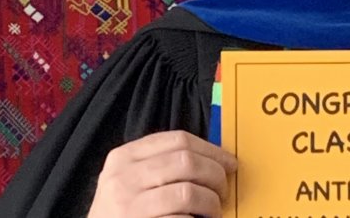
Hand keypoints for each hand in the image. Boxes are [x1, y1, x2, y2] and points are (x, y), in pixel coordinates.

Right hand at [88, 130, 237, 217]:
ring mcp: (128, 205)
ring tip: (212, 211)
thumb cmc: (120, 213)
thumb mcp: (130, 180)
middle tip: (223, 190)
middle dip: (215, 175)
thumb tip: (214, 159)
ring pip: (188, 192)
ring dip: (210, 203)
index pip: (178, 139)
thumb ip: (161, 164)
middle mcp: (123, 178)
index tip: (229, 162)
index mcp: (124, 157)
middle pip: (187, 162)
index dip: (211, 149)